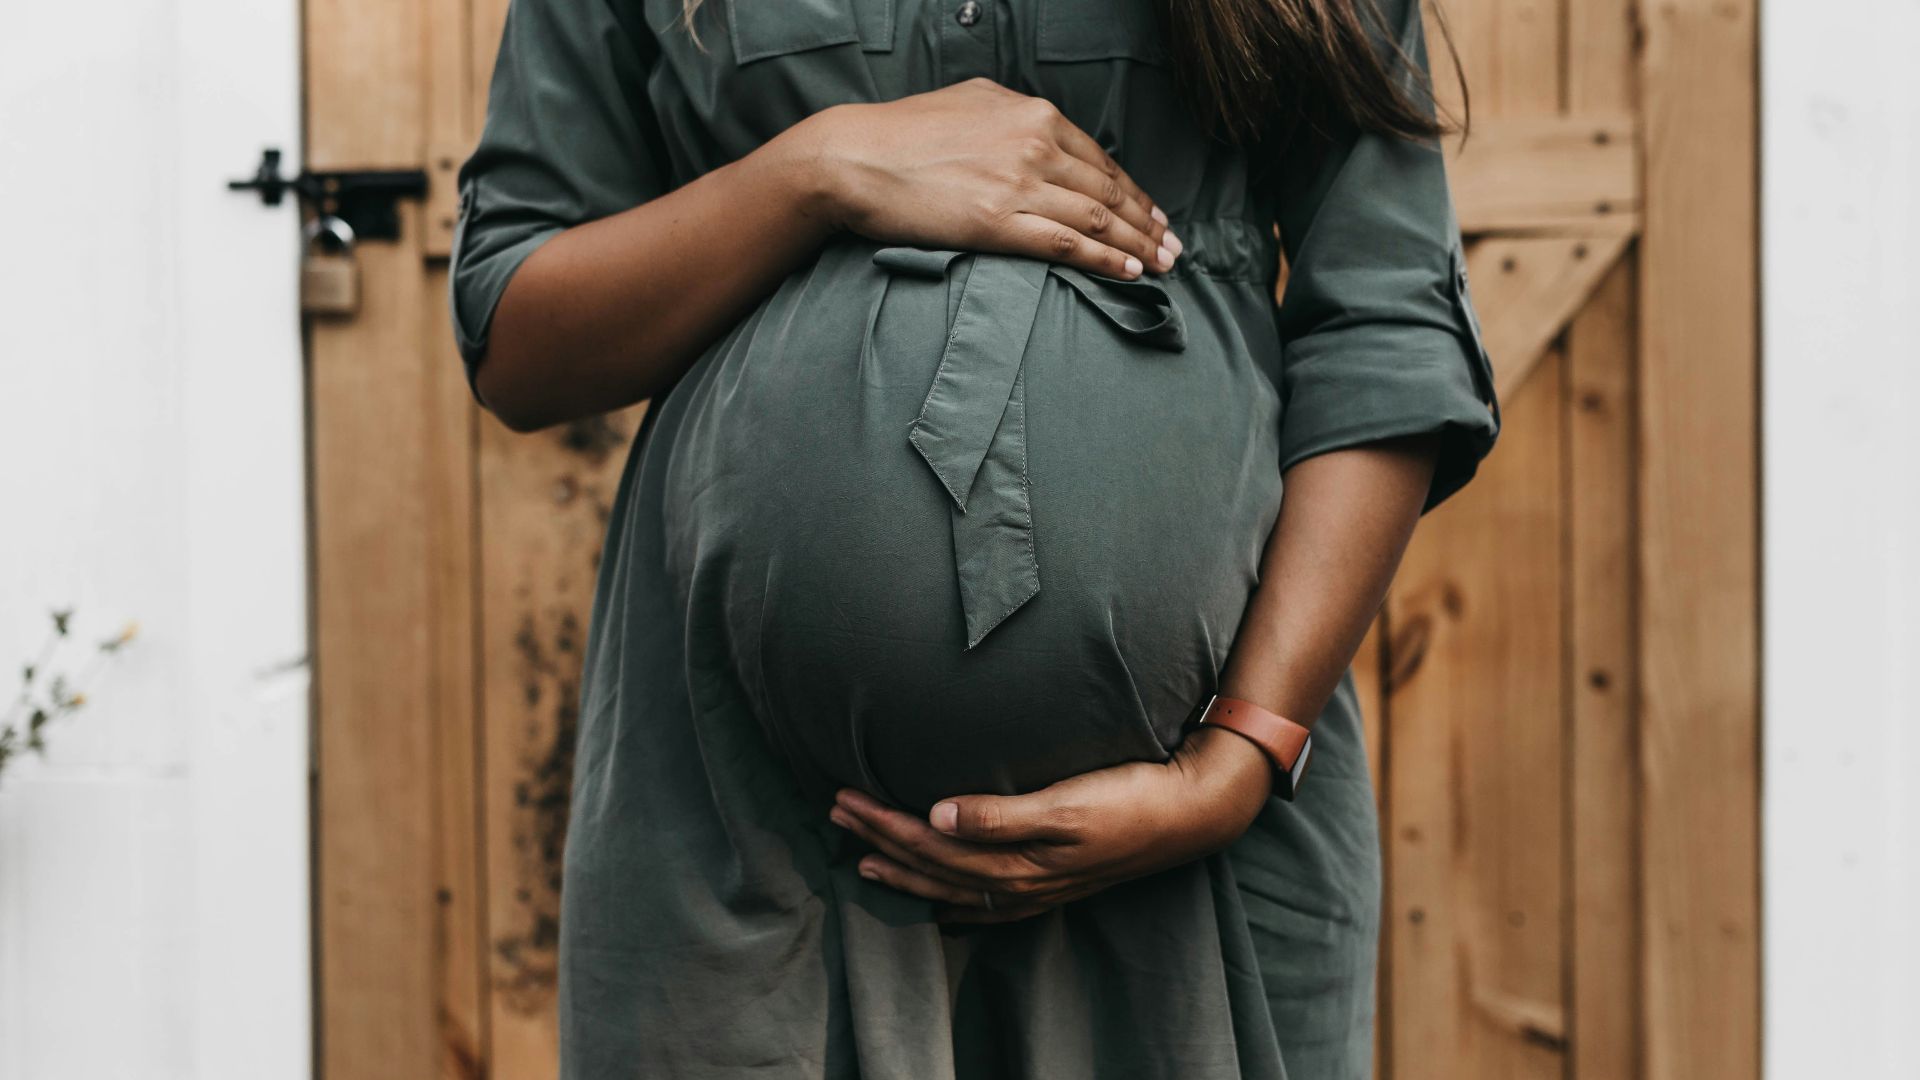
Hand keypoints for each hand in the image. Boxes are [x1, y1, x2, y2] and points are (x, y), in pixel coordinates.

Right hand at [799, 77, 1180, 279]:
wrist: (854, 158)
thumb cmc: (902, 135)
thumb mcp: (969, 103)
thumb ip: (1012, 116)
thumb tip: (1037, 128)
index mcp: (1031, 114)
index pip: (1100, 158)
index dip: (1133, 191)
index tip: (1153, 214)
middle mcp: (1034, 144)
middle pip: (1108, 189)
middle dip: (1147, 222)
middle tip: (1173, 247)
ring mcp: (1019, 183)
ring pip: (1096, 218)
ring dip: (1136, 244)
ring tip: (1161, 265)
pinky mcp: (998, 221)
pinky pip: (1067, 243)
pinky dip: (1104, 259)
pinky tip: (1128, 272)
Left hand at [828, 726, 1271, 922]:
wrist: (1190, 813)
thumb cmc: (1130, 798)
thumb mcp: (1066, 802)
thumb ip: (1000, 813)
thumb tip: (936, 815)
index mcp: (1017, 860)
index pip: (929, 844)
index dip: (882, 822)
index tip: (843, 798)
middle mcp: (1020, 882)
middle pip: (932, 866)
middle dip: (879, 840)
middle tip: (835, 812)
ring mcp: (1038, 888)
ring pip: (952, 886)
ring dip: (905, 870)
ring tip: (864, 857)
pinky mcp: (1054, 883)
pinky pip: (987, 903)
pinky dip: (954, 902)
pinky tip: (939, 904)